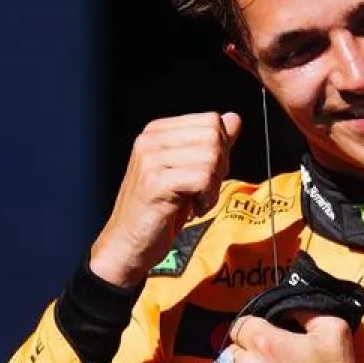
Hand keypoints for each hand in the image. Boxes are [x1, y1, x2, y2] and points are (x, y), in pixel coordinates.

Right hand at [89, 112, 240, 287]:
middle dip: (219, 167)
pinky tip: (192, 209)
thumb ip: (211, 144)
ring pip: (211, 157)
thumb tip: (235, 118)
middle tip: (202, 190)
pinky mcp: (156, 182)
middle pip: (213, 136)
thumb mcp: (188, 171)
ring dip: (213, 187)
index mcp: (157, 131)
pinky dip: (207, 198)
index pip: (211, 120)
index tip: (205, 176)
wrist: (128, 244)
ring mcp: (151, 159)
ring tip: (195, 201)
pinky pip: (203, 178)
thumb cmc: (158, 210)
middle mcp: (150, 140)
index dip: (220, 150)